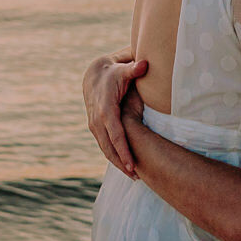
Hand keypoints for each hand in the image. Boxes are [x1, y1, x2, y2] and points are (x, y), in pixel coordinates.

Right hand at [84, 53, 149, 177]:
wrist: (94, 75)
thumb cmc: (113, 73)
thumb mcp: (123, 69)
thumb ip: (135, 69)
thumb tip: (146, 64)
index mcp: (105, 109)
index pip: (115, 134)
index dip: (124, 151)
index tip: (133, 165)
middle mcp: (97, 120)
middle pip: (109, 147)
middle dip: (122, 163)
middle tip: (137, 176)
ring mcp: (94, 125)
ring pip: (105, 149)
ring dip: (118, 163)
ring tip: (134, 175)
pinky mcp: (95, 128)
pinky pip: (104, 146)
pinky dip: (114, 157)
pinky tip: (125, 166)